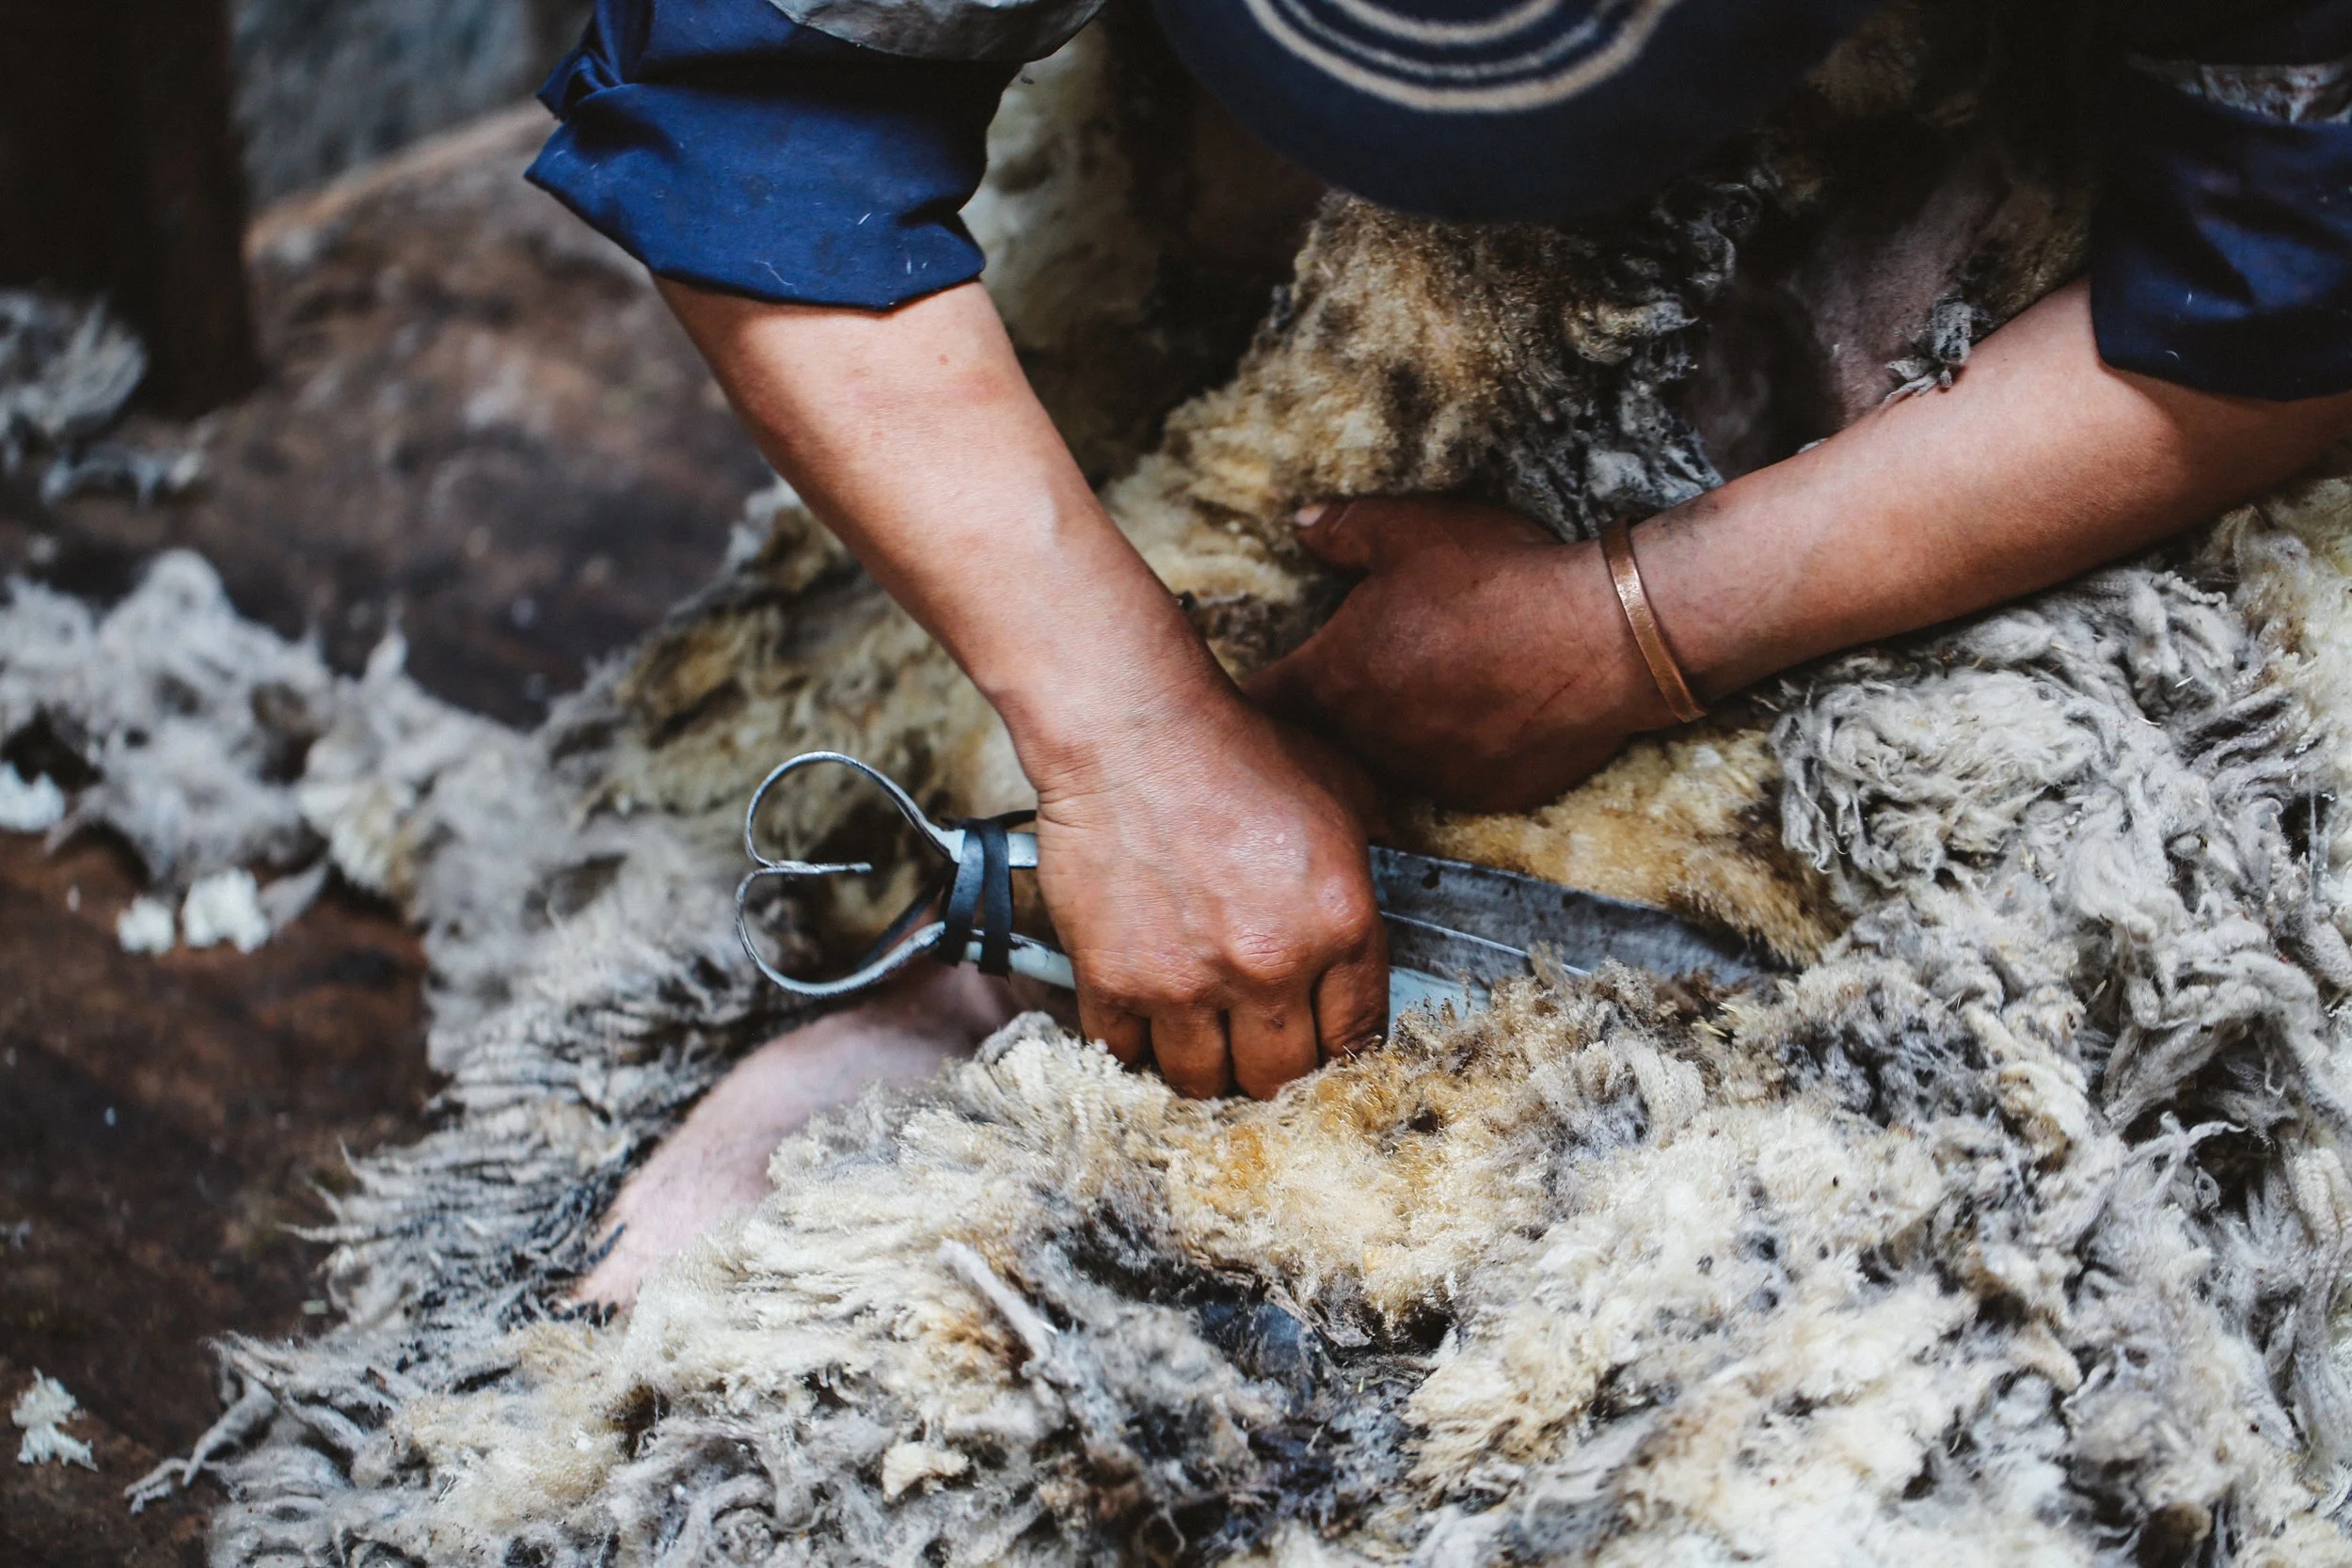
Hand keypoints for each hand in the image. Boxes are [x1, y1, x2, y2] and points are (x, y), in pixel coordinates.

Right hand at [1025, 684, 1388, 1099]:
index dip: (1341, 1055)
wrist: (1133, 731)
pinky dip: (1134, 1048)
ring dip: (1206, 1070)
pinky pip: (1126, 1054)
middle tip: (1257, 1051)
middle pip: (1281, 1078)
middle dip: (1273, 1071)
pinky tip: (1143, 1024)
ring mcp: (1188, 982)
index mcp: (1339, 927)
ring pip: (1204, 1082)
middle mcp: (1270, 968)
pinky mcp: (1115, 981)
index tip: (1322, 1053)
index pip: (1357, 1037)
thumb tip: (1396, 851)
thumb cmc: (1234, 747)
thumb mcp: (1341, 784)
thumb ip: (1376, 835)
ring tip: (1201, 1043)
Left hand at [1246, 497, 1671, 812]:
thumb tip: (1301, 524)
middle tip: (1353, 690)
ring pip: (1386, 767)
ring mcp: (1424, 776)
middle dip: (1327, 723)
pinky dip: (1456, 758)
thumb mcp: (1411, 530)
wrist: (1602, 635)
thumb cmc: (1498, 575)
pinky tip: (1481, 723)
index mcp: (1332, 680)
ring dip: (1391, 743)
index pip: (1261, 704)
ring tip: (1423, 702)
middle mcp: (1366, 743)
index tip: (1258, 692)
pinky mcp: (1482, 796)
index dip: (1256, 696)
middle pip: (1322, 744)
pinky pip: (1452, 781)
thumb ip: (1344, 532)